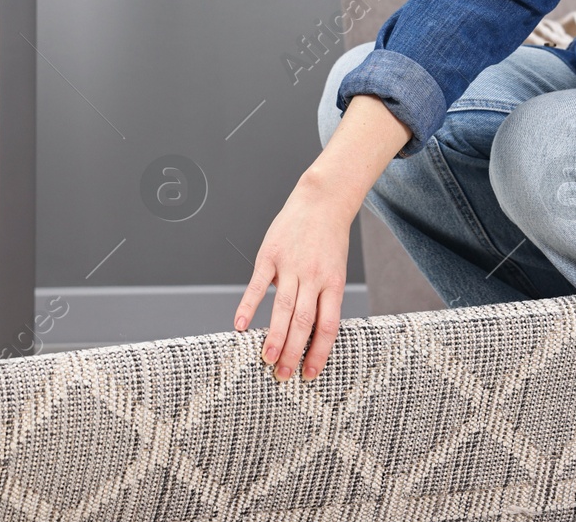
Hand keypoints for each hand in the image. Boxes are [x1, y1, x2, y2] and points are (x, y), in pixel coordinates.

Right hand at [233, 174, 353, 383]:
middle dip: (294, 351)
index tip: (310, 375)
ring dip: (275, 335)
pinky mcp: (271, 254)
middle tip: (284, 375)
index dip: (319, 352)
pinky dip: (249, 305)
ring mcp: (291, 265)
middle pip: (304, 321)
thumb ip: (321, 299)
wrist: (322, 200)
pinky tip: (241, 325)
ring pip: (283, 307)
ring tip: (267, 359)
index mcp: (334, 283)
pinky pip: (258, 284)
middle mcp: (313, 277)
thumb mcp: (334, 270)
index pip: (328, 326)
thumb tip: (305, 333)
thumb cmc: (329, 240)